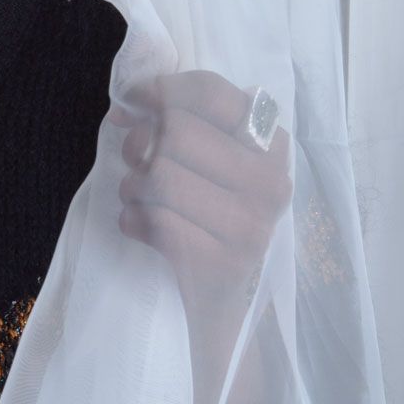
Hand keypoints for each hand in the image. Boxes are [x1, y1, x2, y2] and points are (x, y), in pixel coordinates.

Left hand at [111, 70, 292, 346]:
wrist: (227, 313)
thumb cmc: (211, 222)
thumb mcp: (211, 164)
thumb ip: (182, 117)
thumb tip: (131, 91)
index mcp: (272, 143)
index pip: (210, 92)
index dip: (157, 90)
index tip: (131, 104)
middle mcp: (271, 180)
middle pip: (176, 130)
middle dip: (139, 144)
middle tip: (135, 164)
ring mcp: (253, 225)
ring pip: (160, 175)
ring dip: (132, 186)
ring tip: (138, 199)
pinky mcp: (224, 265)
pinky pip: (156, 221)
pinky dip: (133, 220)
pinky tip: (139, 226)